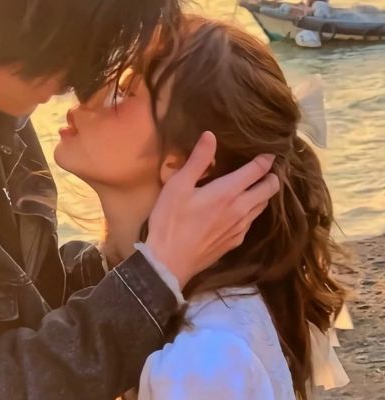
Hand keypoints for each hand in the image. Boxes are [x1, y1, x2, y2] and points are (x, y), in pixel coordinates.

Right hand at [146, 132, 278, 287]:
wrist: (169, 262)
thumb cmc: (170, 220)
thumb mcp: (178, 186)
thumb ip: (198, 160)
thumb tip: (210, 135)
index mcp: (228, 192)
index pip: (257, 171)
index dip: (266, 160)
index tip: (270, 153)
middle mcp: (241, 209)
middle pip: (269, 190)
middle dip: (272, 177)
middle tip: (269, 169)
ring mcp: (240, 228)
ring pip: (262, 207)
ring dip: (264, 194)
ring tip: (258, 186)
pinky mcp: (235, 242)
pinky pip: (251, 222)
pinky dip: (253, 211)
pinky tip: (242, 210)